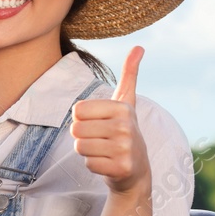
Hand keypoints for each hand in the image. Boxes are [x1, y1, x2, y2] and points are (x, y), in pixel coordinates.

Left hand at [71, 45, 149, 195]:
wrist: (137, 169)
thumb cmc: (124, 131)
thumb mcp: (127, 102)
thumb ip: (129, 75)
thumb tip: (139, 46)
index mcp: (123, 107)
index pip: (77, 110)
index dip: (82, 119)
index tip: (100, 123)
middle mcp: (126, 126)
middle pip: (75, 129)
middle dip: (83, 136)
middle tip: (101, 140)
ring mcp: (125, 148)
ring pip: (80, 147)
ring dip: (87, 151)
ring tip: (104, 151)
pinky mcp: (121, 168)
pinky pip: (88, 164)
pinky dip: (94, 166)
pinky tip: (108, 164)